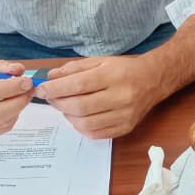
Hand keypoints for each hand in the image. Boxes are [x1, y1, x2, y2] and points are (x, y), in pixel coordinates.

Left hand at [35, 56, 165, 138]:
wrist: (153, 80)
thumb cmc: (124, 69)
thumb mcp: (100, 61)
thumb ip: (74, 69)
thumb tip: (51, 77)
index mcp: (113, 76)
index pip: (78, 85)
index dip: (55, 89)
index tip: (41, 89)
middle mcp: (121, 97)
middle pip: (80, 106)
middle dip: (58, 103)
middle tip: (50, 98)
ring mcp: (124, 115)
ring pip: (85, 123)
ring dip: (67, 116)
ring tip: (65, 106)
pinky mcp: (125, 128)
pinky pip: (95, 134)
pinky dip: (80, 127)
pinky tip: (78, 116)